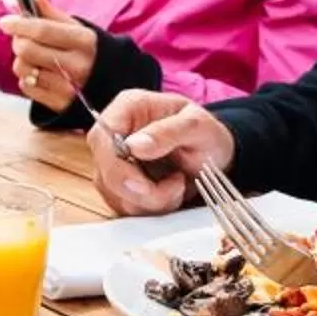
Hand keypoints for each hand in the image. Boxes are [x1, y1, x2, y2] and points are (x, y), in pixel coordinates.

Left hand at [1, 0, 96, 112]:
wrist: (107, 83)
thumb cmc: (87, 51)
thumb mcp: (76, 29)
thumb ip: (52, 14)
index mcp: (83, 41)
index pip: (43, 30)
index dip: (19, 24)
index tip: (5, 21)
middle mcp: (77, 65)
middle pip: (28, 50)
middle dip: (18, 41)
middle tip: (21, 39)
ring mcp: (68, 87)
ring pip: (23, 69)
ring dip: (21, 60)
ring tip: (33, 58)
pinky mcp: (59, 103)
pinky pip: (26, 87)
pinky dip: (26, 78)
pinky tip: (39, 74)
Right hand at [86, 89, 233, 214]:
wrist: (215, 155)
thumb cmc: (206, 133)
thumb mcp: (197, 127)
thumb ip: (167, 133)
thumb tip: (134, 146)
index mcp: (128, 108)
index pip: (101, 137)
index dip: (116, 165)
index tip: (145, 184)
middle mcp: (115, 133)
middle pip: (105, 170)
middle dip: (140, 190)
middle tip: (175, 185)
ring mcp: (115, 161)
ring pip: (114, 194)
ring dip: (150, 200)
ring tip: (178, 184)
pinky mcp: (121, 185)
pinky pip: (125, 206)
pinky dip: (151, 208)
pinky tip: (170, 193)